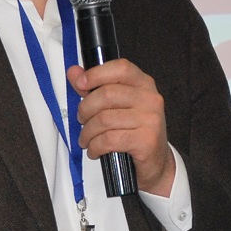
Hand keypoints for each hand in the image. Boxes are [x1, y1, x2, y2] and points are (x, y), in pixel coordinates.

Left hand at [67, 60, 174, 196]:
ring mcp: (150, 119)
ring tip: (86, 139)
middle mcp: (150, 99)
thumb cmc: (135, 131)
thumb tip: (74, 72)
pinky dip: (95, 146)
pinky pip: (109, 140)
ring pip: (104, 119)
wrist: (157, 163)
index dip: (97, 74)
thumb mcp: (118, 106)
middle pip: (107, 95)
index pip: (121, 68)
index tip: (81, 84)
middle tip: (81, 120)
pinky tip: (94, 150)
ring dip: (88, 132)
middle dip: (85, 109)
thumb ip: (95, 88)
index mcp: (144, 84)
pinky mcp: (146, 140)